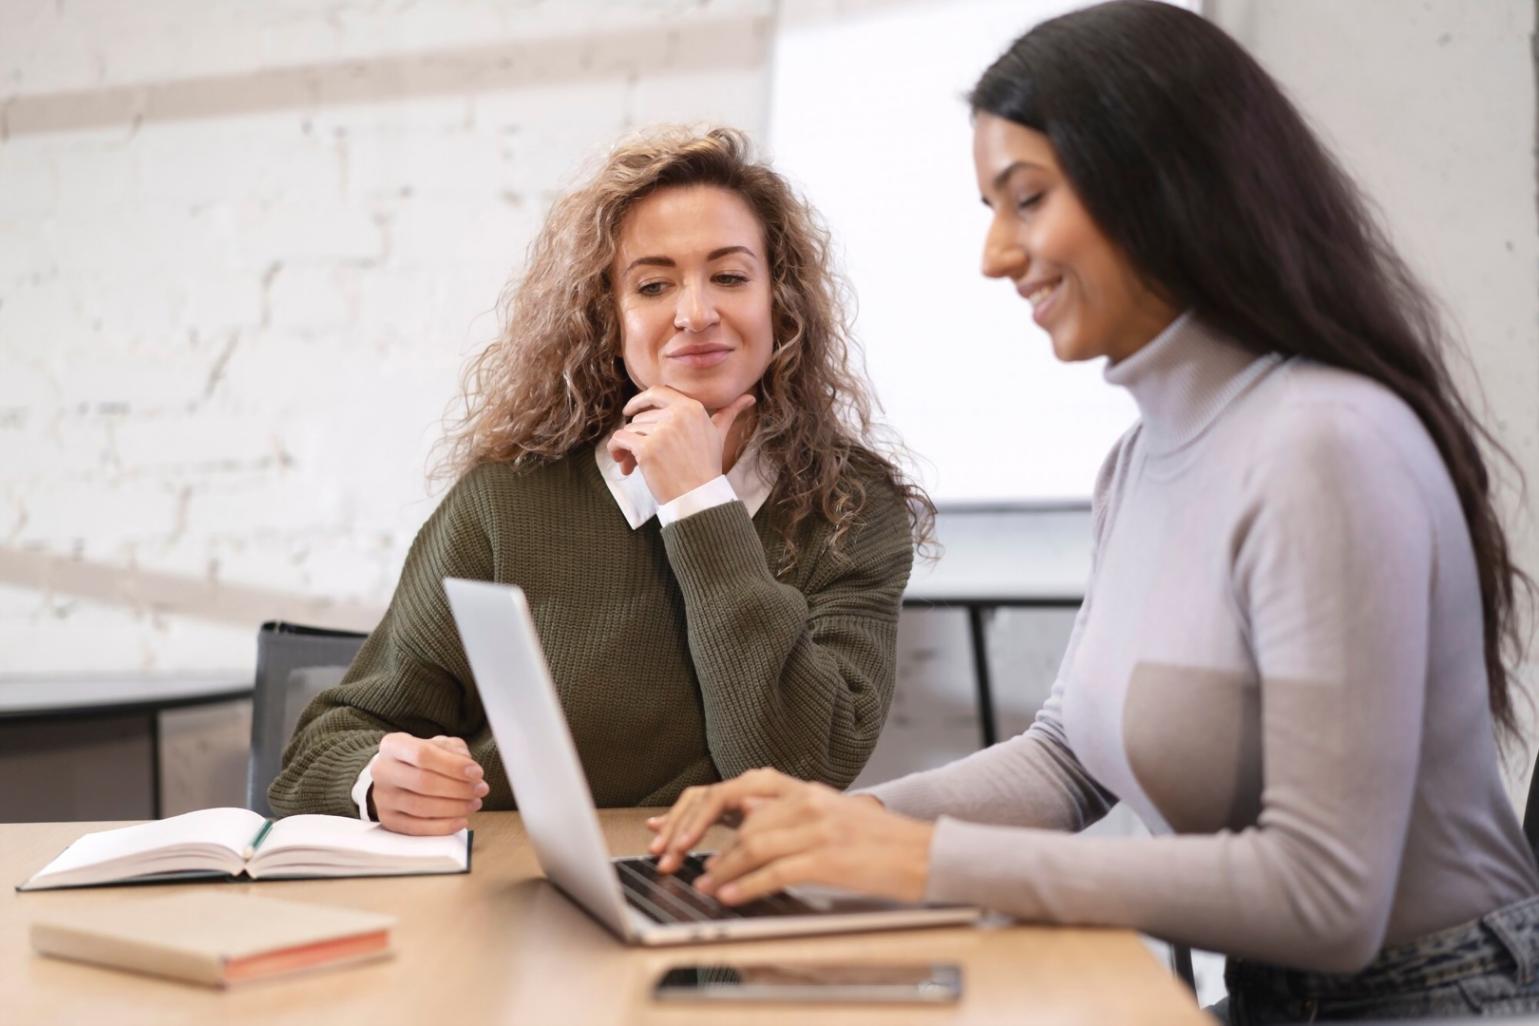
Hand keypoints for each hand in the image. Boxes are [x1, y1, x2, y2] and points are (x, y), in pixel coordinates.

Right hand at [370, 733, 487, 835]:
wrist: (396, 776)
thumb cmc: (422, 760)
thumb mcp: (438, 745)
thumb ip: (455, 751)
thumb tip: (471, 771)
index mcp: (394, 745)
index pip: (423, 754)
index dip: (454, 765)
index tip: (477, 772)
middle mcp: (383, 770)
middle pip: (423, 782)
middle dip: (458, 788)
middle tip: (480, 790)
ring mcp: (382, 797)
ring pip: (420, 807)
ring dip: (454, 807)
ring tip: (474, 803)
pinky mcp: (388, 820)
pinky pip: (416, 828)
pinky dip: (442, 827)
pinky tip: (461, 821)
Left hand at [606, 386, 754, 503]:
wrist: (699, 496)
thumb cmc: (706, 467)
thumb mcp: (718, 435)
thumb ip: (728, 413)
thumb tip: (749, 398)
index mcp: (691, 407)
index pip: (657, 392)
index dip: (639, 400)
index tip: (630, 411)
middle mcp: (677, 415)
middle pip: (640, 417)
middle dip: (636, 436)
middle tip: (638, 456)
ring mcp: (662, 431)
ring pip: (629, 430)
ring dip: (627, 449)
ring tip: (635, 467)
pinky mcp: (648, 448)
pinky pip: (620, 440)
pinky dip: (616, 451)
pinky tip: (623, 464)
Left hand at [645, 768, 931, 904]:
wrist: (925, 854)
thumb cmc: (880, 842)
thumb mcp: (832, 816)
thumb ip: (790, 816)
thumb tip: (745, 823)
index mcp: (808, 791)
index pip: (741, 791)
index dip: (703, 808)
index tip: (674, 826)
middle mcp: (810, 802)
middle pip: (743, 822)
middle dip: (707, 846)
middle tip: (684, 866)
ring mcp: (819, 829)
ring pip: (753, 845)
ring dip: (723, 869)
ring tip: (705, 886)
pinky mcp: (829, 858)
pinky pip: (776, 871)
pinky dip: (748, 885)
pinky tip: (732, 895)